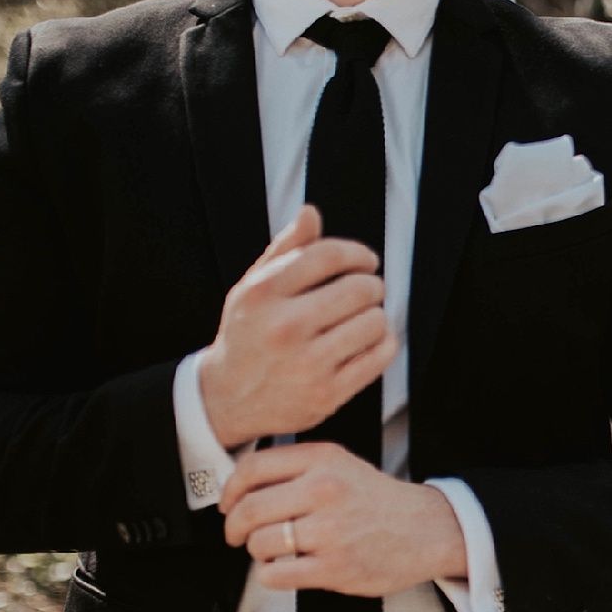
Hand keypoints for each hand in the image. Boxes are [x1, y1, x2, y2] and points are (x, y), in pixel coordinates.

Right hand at [196, 205, 398, 448]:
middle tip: (366, 292)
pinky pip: (379, 356)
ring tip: (362, 319)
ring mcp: (307, 363)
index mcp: (263, 293)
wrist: (228, 398)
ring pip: (374, 322)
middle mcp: (284, 326)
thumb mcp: (253, 287)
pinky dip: (383, 344)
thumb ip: (285, 249)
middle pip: (359, 289)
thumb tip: (311, 213)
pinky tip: (368, 341)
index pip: (328, 255)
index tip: (367, 261)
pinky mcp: (327, 393)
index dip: (358, 253)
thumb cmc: (248, 334)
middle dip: (371, 286)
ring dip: (376, 316)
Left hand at [220, 442, 465, 594]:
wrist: (428, 530)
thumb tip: (242, 486)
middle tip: (238, 535)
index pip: (252, 469)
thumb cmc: (380, 501)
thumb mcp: (342, 465)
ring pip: (260, 543)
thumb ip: (297, 468)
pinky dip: (270, 575)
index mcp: (323, 461)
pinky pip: (276, 574)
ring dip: (256, 552)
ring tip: (269, 552)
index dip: (230, 490)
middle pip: (250, 509)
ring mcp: (330, 531)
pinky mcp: (335, 567)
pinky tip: (283, 569)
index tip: (228, 504)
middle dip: (234, 527)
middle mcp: (324, 491)